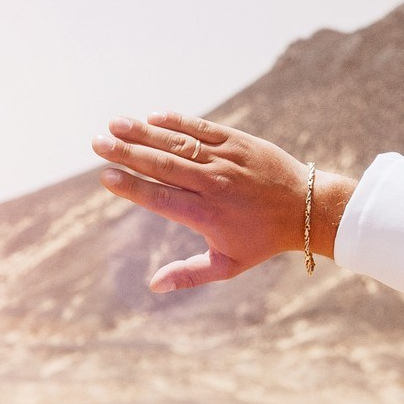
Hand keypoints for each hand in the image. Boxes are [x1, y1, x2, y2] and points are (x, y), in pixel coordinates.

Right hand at [91, 112, 352, 292]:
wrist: (307, 208)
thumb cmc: (263, 240)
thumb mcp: (228, 265)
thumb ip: (190, 274)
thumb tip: (153, 286)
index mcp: (206, 215)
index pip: (160, 198)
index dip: (131, 187)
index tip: (105, 177)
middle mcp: (213, 185)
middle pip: (162, 165)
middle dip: (127, 153)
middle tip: (97, 143)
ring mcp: (225, 159)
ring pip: (178, 142)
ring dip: (144, 132)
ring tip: (114, 124)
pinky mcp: (237, 140)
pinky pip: (201, 127)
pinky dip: (176, 121)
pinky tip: (152, 117)